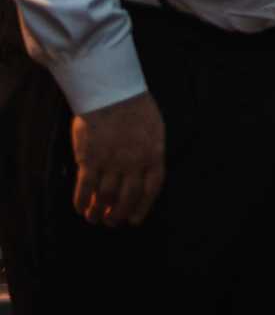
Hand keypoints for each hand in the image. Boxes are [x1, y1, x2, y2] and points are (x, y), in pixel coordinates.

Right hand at [71, 91, 165, 226]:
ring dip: (98, 211)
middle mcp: (134, 163)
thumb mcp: (154, 129)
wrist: (112, 92)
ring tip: (93, 217)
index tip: (134, 220)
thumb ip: (150, 153)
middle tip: (111, 221)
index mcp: (154, 154)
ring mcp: (112, 162)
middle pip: (127, 198)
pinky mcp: (90, 160)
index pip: (152, 189)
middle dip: (118, 215)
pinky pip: (85, 189)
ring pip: (105, 197)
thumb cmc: (135, 107)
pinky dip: (81, 202)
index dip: (142, 208)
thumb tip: (143, 175)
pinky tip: (80, 208)